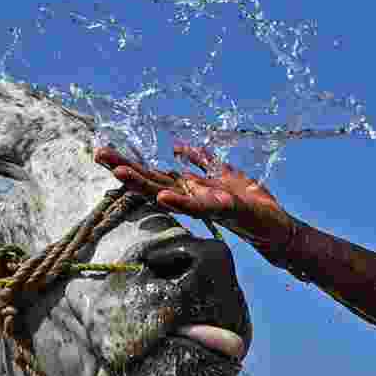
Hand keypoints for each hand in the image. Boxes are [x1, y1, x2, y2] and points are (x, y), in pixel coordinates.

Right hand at [95, 144, 296, 260]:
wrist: (276, 228)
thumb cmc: (251, 203)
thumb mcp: (224, 173)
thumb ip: (201, 160)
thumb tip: (176, 147)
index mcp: (189, 187)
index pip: (153, 173)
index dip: (129, 162)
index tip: (103, 152)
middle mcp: (190, 196)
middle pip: (152, 181)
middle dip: (125, 169)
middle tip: (99, 156)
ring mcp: (203, 205)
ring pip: (167, 193)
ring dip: (142, 185)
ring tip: (119, 172)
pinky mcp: (222, 210)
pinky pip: (197, 207)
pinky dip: (180, 202)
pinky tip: (163, 197)